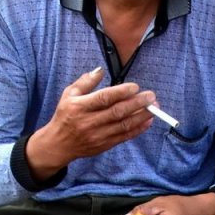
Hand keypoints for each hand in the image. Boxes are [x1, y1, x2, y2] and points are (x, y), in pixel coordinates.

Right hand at [26, 66, 154, 180]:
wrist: (59, 144)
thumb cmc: (65, 115)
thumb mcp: (69, 94)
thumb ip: (85, 82)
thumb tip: (100, 70)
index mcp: (80, 106)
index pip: (103, 98)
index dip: (121, 92)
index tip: (135, 87)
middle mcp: (89, 122)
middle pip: (117, 112)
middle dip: (137, 103)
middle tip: (151, 96)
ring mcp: (98, 135)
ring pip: (123, 125)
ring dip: (141, 116)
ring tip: (154, 108)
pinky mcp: (104, 145)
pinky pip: (124, 137)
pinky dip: (137, 129)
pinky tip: (148, 121)